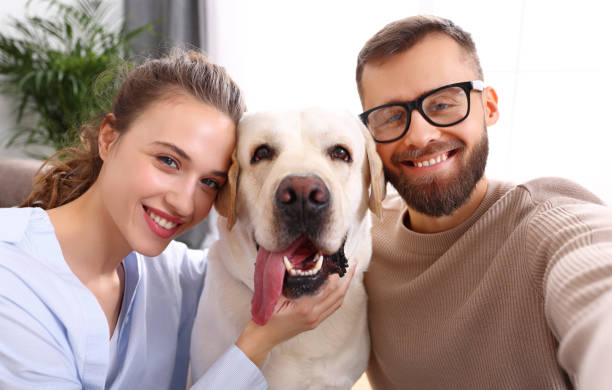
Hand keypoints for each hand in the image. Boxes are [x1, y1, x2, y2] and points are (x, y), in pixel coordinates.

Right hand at [235, 261, 356, 366]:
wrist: (263, 338)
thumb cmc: (265, 317)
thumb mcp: (274, 296)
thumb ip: (287, 281)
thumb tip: (297, 264)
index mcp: (305, 308)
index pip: (327, 288)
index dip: (335, 274)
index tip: (337, 260)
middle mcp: (314, 315)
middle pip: (338, 295)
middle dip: (348, 279)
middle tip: (354, 263)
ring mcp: (315, 321)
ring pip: (337, 303)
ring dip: (345, 288)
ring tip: (350, 273)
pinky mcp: (314, 323)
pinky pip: (331, 308)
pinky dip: (337, 296)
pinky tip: (338, 288)